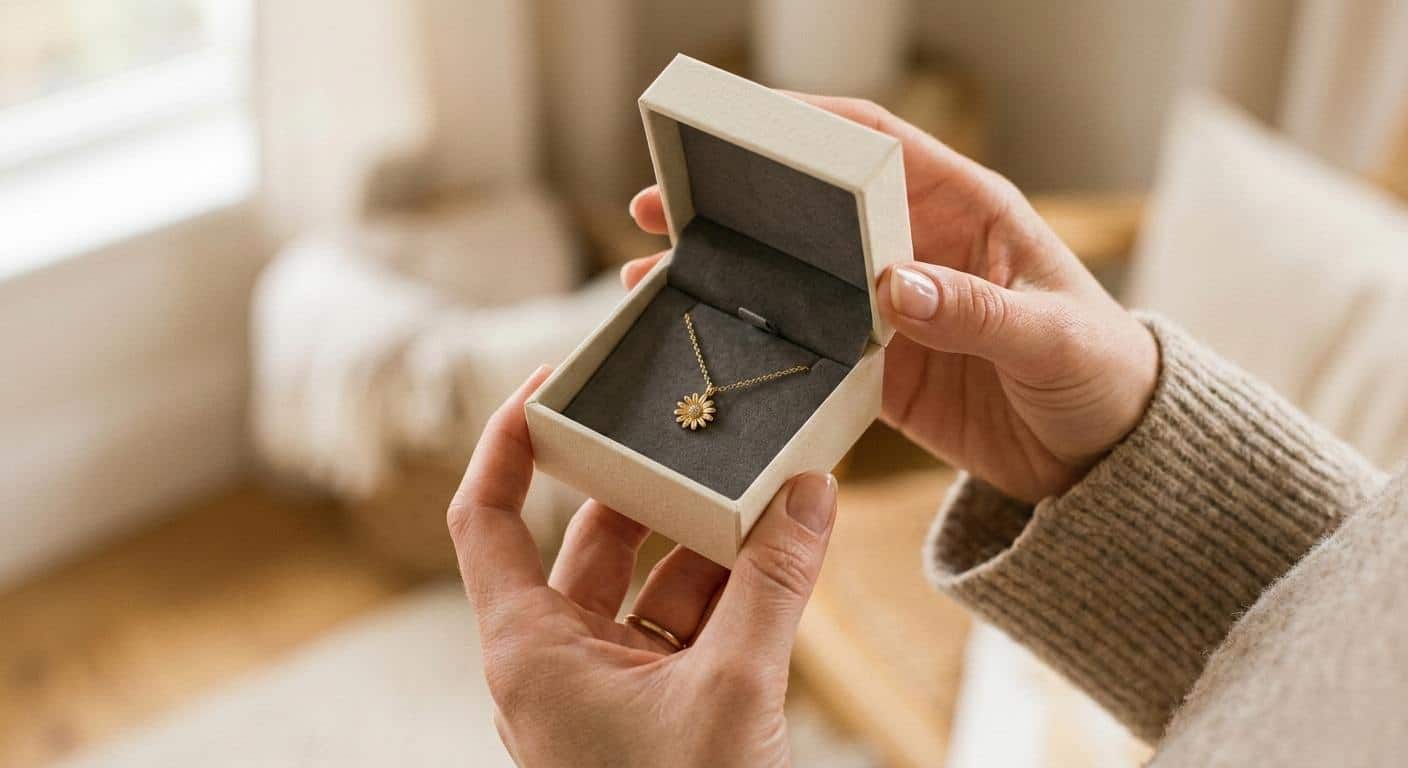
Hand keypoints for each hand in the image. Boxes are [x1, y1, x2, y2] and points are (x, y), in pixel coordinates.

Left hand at [449, 367, 837, 767]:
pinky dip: (733, 591)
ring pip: (652, 582)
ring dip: (710, 539)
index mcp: (530, 650)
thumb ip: (773, 586)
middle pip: (591, 538)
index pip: (488, 519)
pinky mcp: (659, 709)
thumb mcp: (733, 690)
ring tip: (767, 481)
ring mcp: (610, 686)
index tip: (550, 379)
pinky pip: (690, 626)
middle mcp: (558, 659)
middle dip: (650, 484)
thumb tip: (810, 493)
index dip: (507, 441)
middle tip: (696, 422)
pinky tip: (784, 549)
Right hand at [624, 94, 1156, 502]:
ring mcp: (892, 312)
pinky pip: (810, 351)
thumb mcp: (1050, 338)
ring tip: (657, 277)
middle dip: (739, 203)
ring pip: (797, 281)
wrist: (1106, 460)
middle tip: (662, 203)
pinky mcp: (880, 370)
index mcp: (965, 210)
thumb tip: (894, 290)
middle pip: (815, 211)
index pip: (876, 148)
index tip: (737, 127)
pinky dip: (758, 344)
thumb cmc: (1101, 373)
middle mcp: (917, 250)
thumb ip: (976, 312)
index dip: (807, 128)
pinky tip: (709, 342)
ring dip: (731, 276)